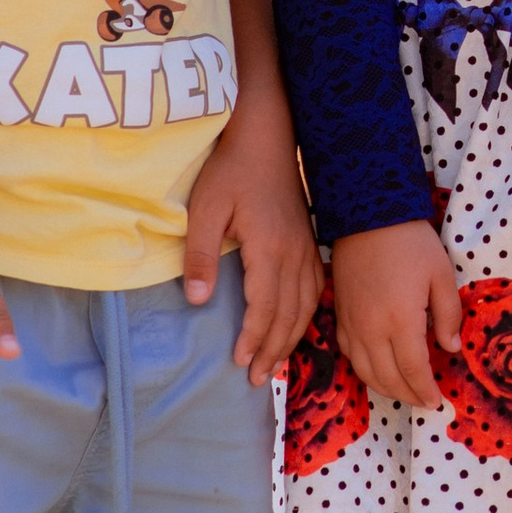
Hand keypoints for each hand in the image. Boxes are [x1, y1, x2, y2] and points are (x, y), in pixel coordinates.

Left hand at [183, 105, 322, 386]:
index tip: (240, 363)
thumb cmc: (232, 169)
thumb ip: (201, 255)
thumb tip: (196, 302)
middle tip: (258, 378)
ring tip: (275, 362)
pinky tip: (297, 325)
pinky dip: (307, 313)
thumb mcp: (205, 208)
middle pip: (290, 312)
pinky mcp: (308, 239)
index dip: (254, 338)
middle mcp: (294, 252)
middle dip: (274, 349)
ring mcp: (305, 246)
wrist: (267, 133)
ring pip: (306, 303)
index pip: (265, 306)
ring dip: (291, 336)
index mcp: (269, 248)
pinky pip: (315, 287)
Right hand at [332, 219, 461, 410]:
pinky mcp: (340, 317)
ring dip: (386, 388)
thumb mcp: (441, 275)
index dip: (425, 390)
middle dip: (407, 395)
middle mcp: (372, 330)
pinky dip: (365, 371)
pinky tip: (379, 370)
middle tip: (424, 401)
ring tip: (405, 392)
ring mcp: (352, 325)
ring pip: (365, 372)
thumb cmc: (411, 244)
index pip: (413, 370)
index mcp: (400, 321)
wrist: (368, 217)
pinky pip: (350, 356)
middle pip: (388, 378)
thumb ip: (448, 315)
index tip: (437, 401)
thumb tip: (451, 349)